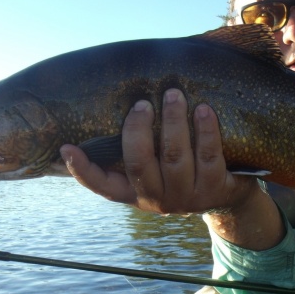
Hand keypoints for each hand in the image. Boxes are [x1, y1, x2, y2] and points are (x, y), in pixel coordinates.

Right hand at [60, 88, 259, 215]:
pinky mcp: (214, 189)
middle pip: (139, 164)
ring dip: (173, 121)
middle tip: (142, 103)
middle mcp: (157, 199)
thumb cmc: (182, 169)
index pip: (102, 186)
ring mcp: (186, 197)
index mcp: (135, 193)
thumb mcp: (157, 166)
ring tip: (174, 94)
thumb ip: (137, 147)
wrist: (228, 196)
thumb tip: (117, 102)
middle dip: (138, 130)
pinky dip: (206, 130)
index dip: (82, 170)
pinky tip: (204, 109)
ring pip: (175, 157)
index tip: (67, 148)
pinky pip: (209, 155)